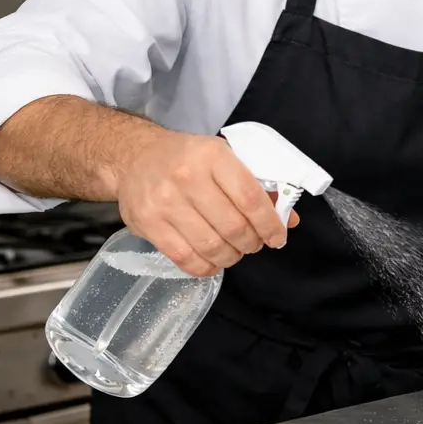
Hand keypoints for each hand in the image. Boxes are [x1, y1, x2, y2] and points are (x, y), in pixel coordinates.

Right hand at [113, 129, 298, 276]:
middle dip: (251, 243)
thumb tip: (288, 219)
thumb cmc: (188, 158)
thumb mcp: (225, 158)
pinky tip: (212, 262)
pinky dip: (205, 267)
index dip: (269, 224)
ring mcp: (164, 202)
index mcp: (213, 156)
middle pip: (233, 226)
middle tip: (253, 244)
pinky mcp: (148, 224)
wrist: (135, 156)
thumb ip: (258, 186)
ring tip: (234, 252)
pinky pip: (184, 258)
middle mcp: (187, 177)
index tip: (278, 237)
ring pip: (211, 246)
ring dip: (231, 257)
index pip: (250, 198)